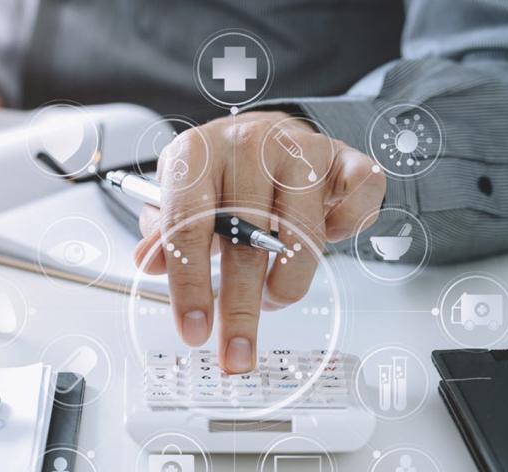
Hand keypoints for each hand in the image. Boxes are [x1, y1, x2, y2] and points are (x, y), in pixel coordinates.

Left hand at [134, 111, 385, 372]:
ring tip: (271, 298)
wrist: (261, 130)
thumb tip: (151, 264)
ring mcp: (301, 149)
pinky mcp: (344, 158)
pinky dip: (345, 233)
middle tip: (236, 352)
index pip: (188, 226)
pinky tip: (321, 240)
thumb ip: (165, 233)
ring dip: (287, 283)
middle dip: (240, 308)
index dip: (190, 285)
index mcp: (197, 153)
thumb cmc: (219, 172)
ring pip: (302, 234)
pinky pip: (357, 205)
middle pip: (246, 239)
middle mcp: (249, 144)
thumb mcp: (179, 196)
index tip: (194, 330)